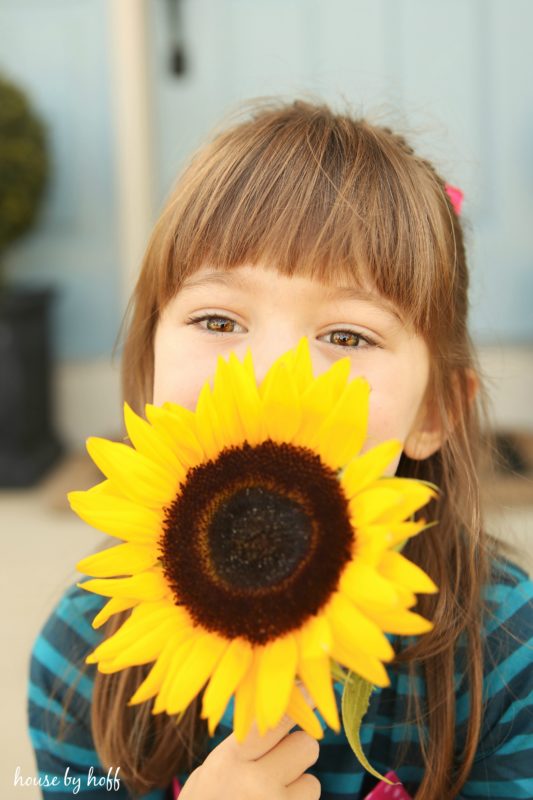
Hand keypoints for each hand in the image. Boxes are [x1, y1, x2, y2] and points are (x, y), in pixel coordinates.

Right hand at [180, 713, 320, 798]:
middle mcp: (257, 784)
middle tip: (277, 766)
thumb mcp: (211, 772)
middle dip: (297, 754)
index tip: (308, 690)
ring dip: (298, 790)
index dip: (296, 704)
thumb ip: (242, 746)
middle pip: (306, 746)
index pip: (275, 719)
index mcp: (232, 760)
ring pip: (312, 784)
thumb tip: (282, 712)